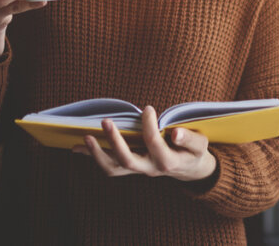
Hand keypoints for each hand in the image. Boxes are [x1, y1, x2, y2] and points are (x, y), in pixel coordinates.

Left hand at [73, 106, 216, 182]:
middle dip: (114, 141)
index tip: (147, 108)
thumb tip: (175, 132)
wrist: (190, 168)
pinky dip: (93, 156)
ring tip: (85, 137)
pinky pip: (109, 165)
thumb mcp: (200, 144)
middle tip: (105, 121)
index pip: (154, 143)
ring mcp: (138, 170)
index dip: (149, 125)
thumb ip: (189, 138)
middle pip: (127, 161)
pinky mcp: (130, 167)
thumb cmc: (195, 151)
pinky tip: (77, 147)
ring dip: (97, 154)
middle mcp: (149, 169)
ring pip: (113, 168)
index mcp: (167, 162)